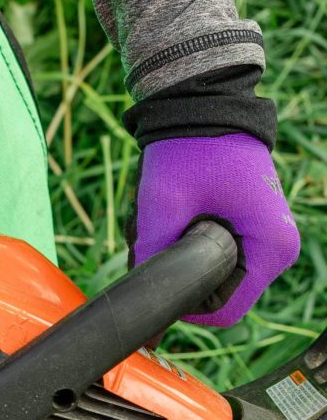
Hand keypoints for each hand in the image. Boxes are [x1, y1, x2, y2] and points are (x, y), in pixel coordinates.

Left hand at [131, 133, 299, 325]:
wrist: (203, 108)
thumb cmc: (188, 152)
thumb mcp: (162, 208)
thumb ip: (152, 257)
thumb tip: (140, 300)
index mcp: (271, 248)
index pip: (224, 311)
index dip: (184, 305)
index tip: (157, 275)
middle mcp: (279, 249)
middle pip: (219, 295)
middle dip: (181, 275)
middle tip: (156, 238)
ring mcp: (268, 239)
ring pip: (215, 276)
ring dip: (182, 257)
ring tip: (167, 219)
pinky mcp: (254, 229)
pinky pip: (219, 256)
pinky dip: (189, 243)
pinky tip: (177, 216)